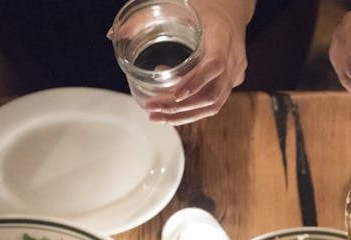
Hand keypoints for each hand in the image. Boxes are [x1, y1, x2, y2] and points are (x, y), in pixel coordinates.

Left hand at [145, 0, 248, 124]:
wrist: (231, 8)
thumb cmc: (202, 5)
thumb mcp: (174, 4)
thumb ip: (143, 19)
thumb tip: (114, 35)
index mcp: (222, 37)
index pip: (214, 65)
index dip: (196, 82)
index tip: (176, 95)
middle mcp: (233, 59)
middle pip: (213, 93)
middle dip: (182, 107)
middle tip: (154, 108)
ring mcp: (235, 73)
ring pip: (215, 104)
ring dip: (185, 115)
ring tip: (158, 116)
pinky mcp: (232, 81)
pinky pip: (215, 102)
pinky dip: (192, 109)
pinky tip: (172, 110)